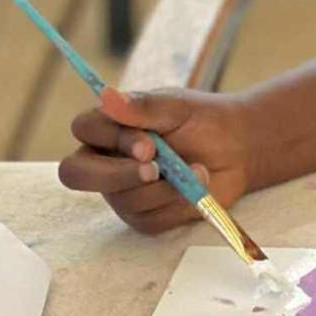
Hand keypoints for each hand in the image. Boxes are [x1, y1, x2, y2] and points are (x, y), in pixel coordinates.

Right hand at [58, 88, 254, 234]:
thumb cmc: (203, 120)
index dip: (110, 139)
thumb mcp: (178, 107)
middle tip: (155, 169)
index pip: (84, 129)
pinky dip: (177, 205)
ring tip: (198, 170)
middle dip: (117, 175)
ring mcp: (121, 191)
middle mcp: (106, 161)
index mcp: (108, 127)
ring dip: (165, 188)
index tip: (149, 145)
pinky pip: (149, 219)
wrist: (238, 147)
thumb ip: (144, 105)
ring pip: (123, 199)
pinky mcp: (144, 216)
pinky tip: (196, 188)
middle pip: (77, 174)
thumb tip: (107, 95)